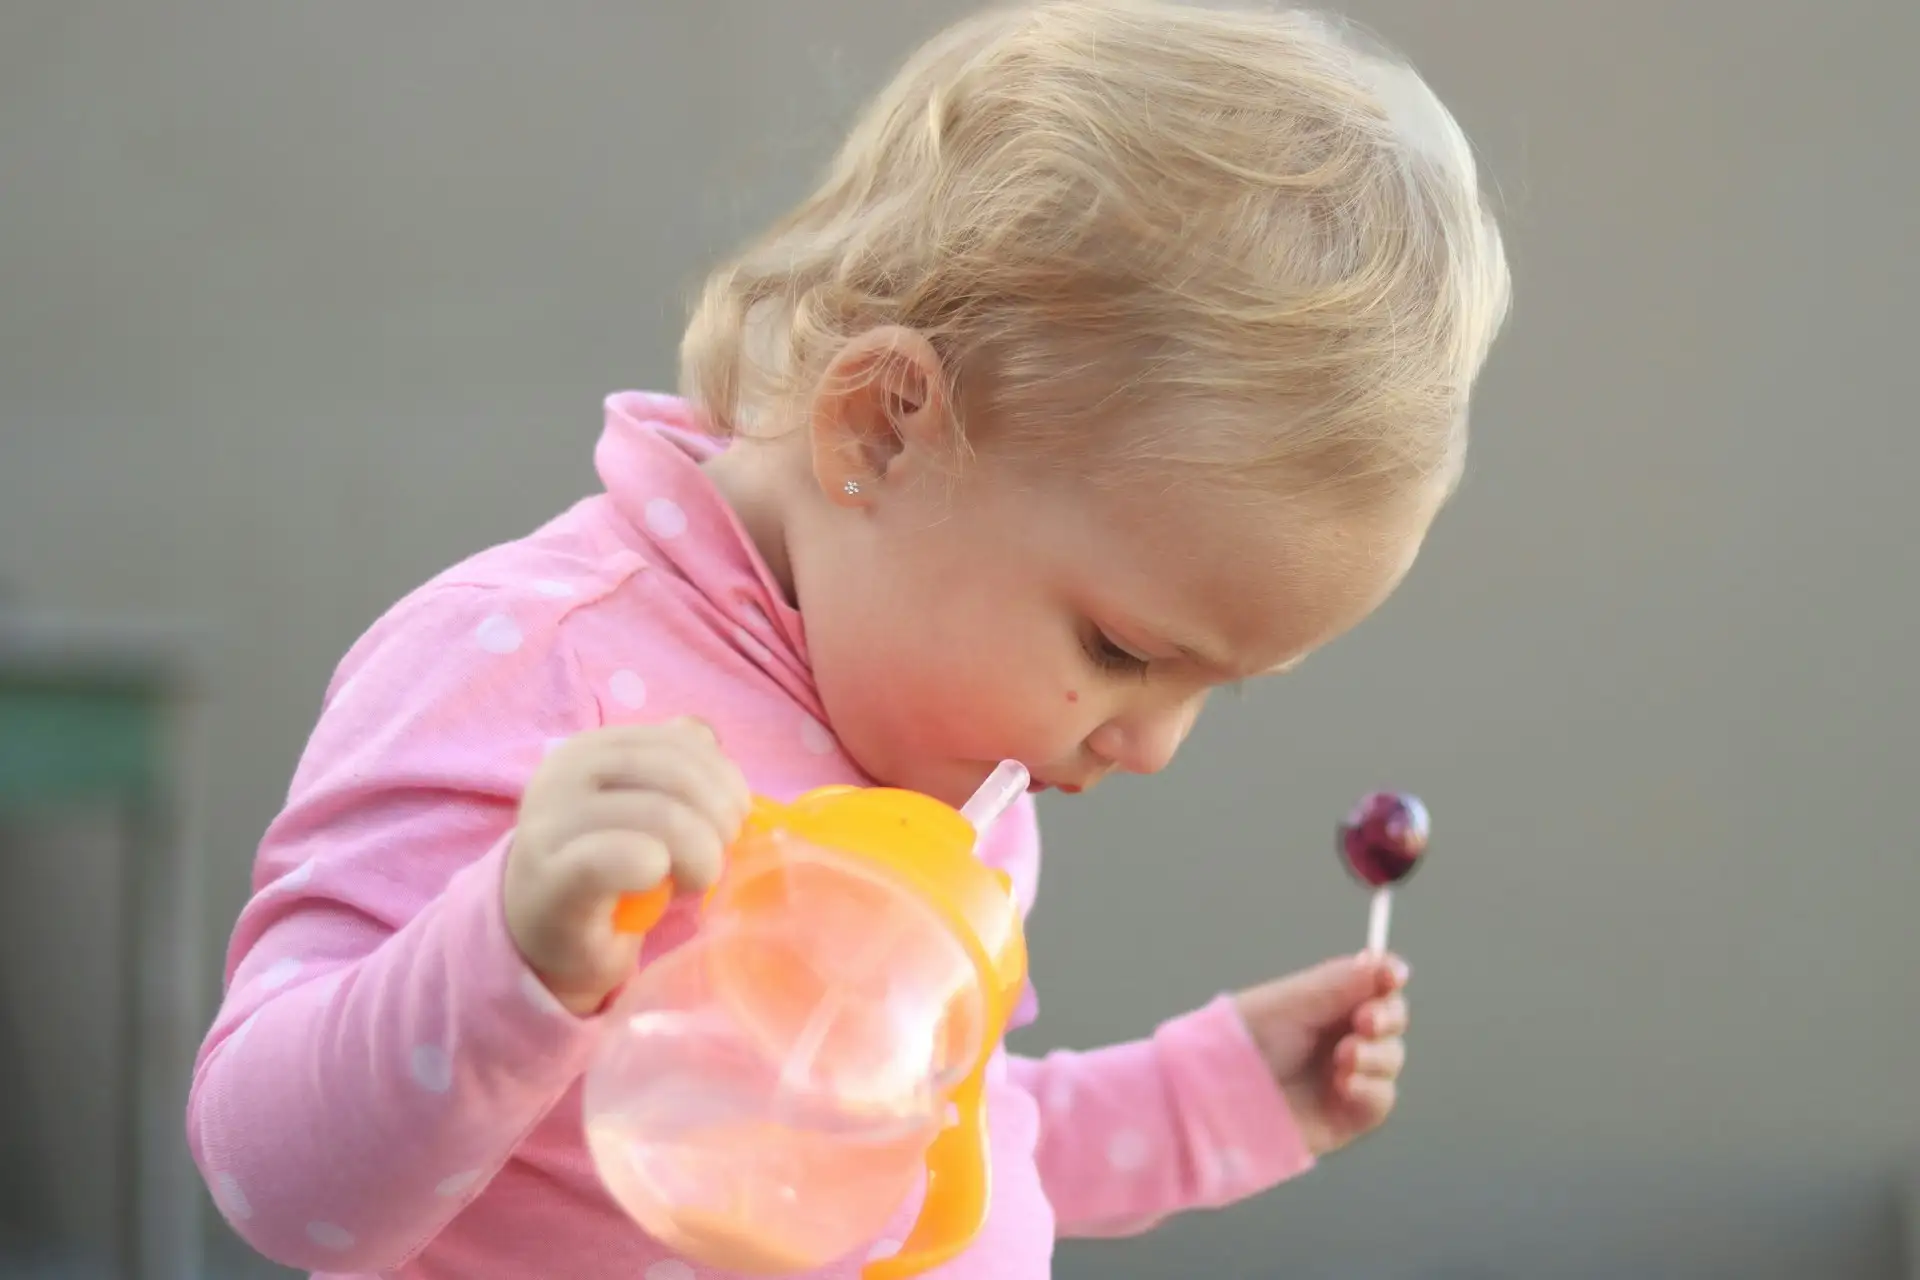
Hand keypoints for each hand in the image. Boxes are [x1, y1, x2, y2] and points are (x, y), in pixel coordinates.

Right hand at [505, 719, 751, 1014]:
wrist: (541, 934)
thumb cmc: (604, 870)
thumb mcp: (639, 807)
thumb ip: (671, 767)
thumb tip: (706, 735)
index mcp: (589, 750)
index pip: (678, 741)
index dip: (723, 777)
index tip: (737, 817)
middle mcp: (564, 774)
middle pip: (675, 774)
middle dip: (719, 817)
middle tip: (720, 856)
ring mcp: (552, 823)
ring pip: (660, 815)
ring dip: (700, 852)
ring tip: (695, 880)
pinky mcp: (550, 877)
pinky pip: (617, 858)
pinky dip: (654, 868)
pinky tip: (659, 882)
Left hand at [1233, 952, 1409, 1155]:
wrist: (1218, 1096)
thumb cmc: (1244, 1040)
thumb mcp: (1293, 1002)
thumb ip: (1342, 983)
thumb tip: (1385, 962)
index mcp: (1326, 1002)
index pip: (1373, 984)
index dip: (1388, 977)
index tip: (1392, 975)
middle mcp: (1341, 1035)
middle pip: (1391, 1019)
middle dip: (1387, 1016)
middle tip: (1366, 1021)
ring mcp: (1348, 1075)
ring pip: (1391, 1058)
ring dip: (1377, 1054)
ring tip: (1345, 1057)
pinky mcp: (1348, 1115)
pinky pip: (1381, 1099)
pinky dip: (1371, 1089)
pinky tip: (1346, 1085)